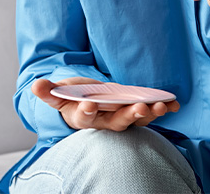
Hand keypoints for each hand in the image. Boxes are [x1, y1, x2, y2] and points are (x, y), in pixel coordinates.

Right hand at [32, 77, 179, 131]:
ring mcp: (120, 117)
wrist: (86, 103)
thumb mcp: (59, 94)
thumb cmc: (72, 98)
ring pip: (136, 119)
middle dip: (129, 116)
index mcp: (83, 117)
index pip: (84, 118)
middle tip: (139, 108)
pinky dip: (161, 108)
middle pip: (117, 122)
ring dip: (149, 113)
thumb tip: (35, 85)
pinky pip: (148, 112)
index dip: (87, 112)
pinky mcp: (133, 111)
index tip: (90, 105)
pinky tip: (174, 103)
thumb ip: (49, 92)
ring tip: (161, 106)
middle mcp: (104, 121)